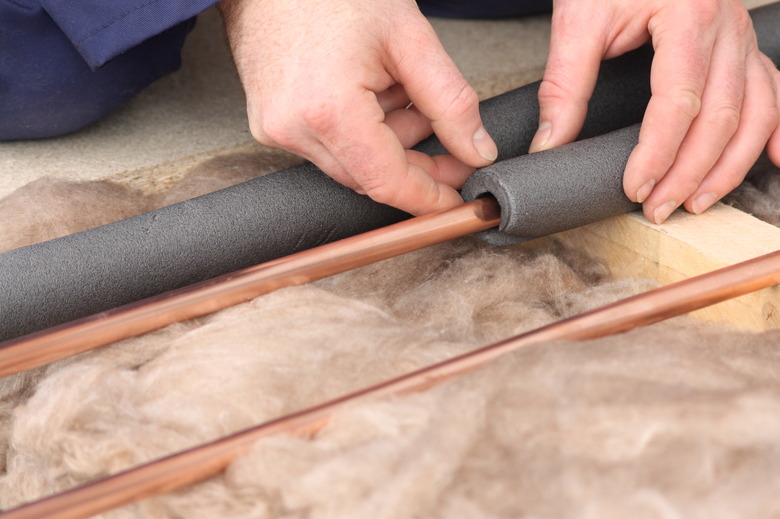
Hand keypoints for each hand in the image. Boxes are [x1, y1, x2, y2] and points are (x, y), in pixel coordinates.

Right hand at [219, 0, 496, 215]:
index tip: (458, 200)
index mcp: (329, 110)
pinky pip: (327, 148)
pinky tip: (374, 94)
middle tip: (450, 140)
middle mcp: (294, 129)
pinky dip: (360, 132)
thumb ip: (451, 102)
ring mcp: (276, 129)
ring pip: (351, 165)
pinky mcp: (270, 124)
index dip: (429, 197)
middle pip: (370, 177)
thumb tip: (477, 151)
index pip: (388, 182)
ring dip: (389, 143)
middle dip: (416, 163)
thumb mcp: (410, 39)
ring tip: (405, 94)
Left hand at [530, 0, 779, 223]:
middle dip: (690, 172)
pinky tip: (775, 160)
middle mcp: (726, 26)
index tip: (635, 188)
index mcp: (687, 15)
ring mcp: (741, 37)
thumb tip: (550, 144)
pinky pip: (773, 90)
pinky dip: (776, 129)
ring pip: (755, 112)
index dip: (657, 153)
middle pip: (720, 116)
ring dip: (730, 165)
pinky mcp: (743, 45)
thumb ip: (564, 84)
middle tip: (659, 208)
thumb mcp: (580, 19)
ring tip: (697, 202)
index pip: (677, 103)